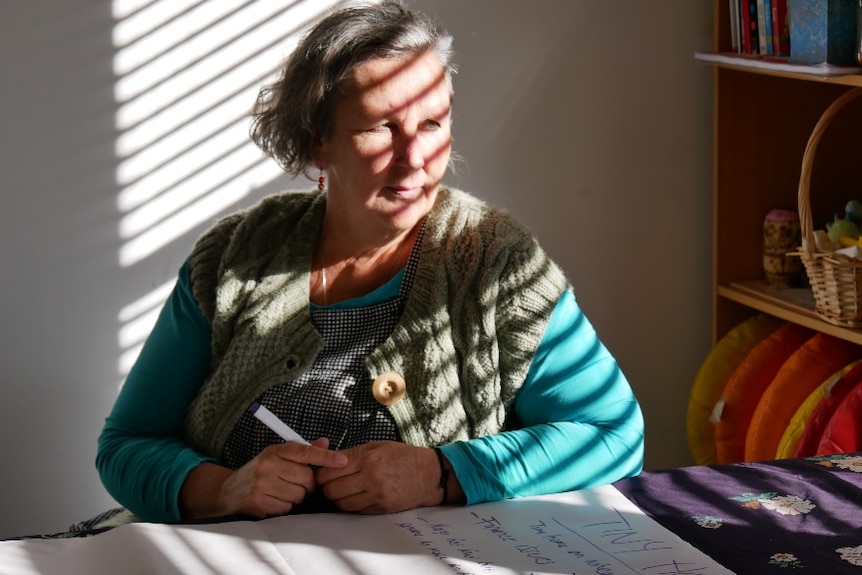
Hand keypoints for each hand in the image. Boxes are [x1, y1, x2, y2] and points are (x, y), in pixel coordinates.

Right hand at [181, 438, 347, 519]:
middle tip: (291, 483)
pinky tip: (272, 501)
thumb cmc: (258, 473)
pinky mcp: (258, 502)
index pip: (305, 451)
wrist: (227, 492)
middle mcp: (268, 465)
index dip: (326, 456)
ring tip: (280, 492)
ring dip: (294, 497)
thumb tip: (325, 442)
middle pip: (306, 479)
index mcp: (274, 451)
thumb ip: (302, 451)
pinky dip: (283, 507)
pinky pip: (287, 508)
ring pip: (299, 495)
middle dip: (305, 485)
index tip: (342, 460)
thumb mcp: (277, 457)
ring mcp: (262, 484)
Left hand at [315, 441, 440, 513]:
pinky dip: (350, 505)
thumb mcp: (377, 446)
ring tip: (343, 490)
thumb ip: (352, 454)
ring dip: (337, 498)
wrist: (429, 475)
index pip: (329, 471)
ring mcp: (375, 495)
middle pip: (331, 489)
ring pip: (340, 503)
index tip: (322, 472)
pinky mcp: (380, 509)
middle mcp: (370, 477)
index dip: (321, 472)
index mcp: (367, 458)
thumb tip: (328, 460)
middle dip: (326, 486)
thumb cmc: (403, 456)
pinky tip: (355, 496)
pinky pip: (355, 511)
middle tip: (330, 482)